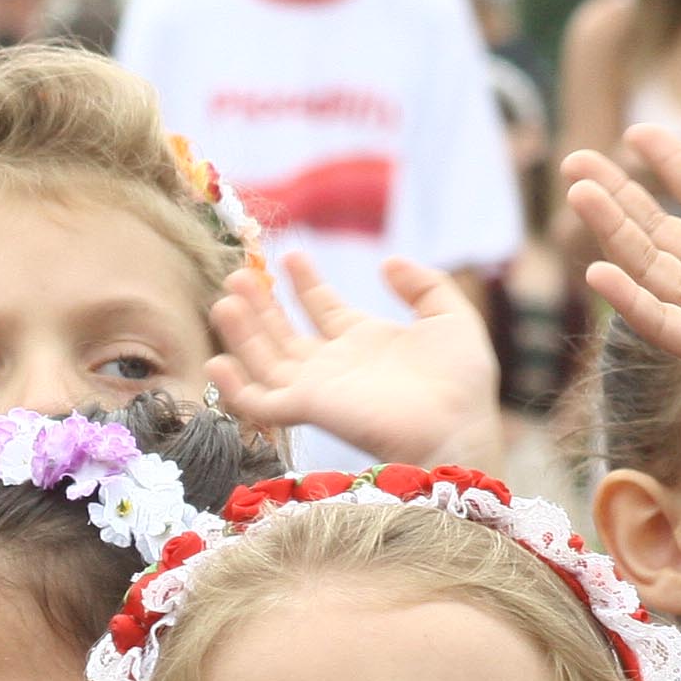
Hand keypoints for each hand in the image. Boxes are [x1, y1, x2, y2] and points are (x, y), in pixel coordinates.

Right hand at [207, 253, 502, 469]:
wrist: (458, 426)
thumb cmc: (462, 382)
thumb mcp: (450, 316)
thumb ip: (423, 284)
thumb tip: (388, 261)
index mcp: (365, 341)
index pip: (322, 308)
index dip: (304, 282)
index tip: (290, 255)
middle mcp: (335, 365)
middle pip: (284, 332)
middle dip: (261, 304)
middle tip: (240, 273)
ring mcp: (318, 388)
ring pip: (265, 359)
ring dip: (243, 331)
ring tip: (227, 298)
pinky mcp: (309, 408)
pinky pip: (260, 402)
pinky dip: (235, 387)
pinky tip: (218, 362)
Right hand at [563, 125, 680, 455]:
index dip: (672, 162)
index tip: (637, 131)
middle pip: (658, 226)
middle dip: (618, 193)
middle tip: (576, 160)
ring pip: (648, 265)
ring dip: (612, 230)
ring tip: (578, 192)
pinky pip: (661, 322)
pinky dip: (629, 300)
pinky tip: (597, 273)